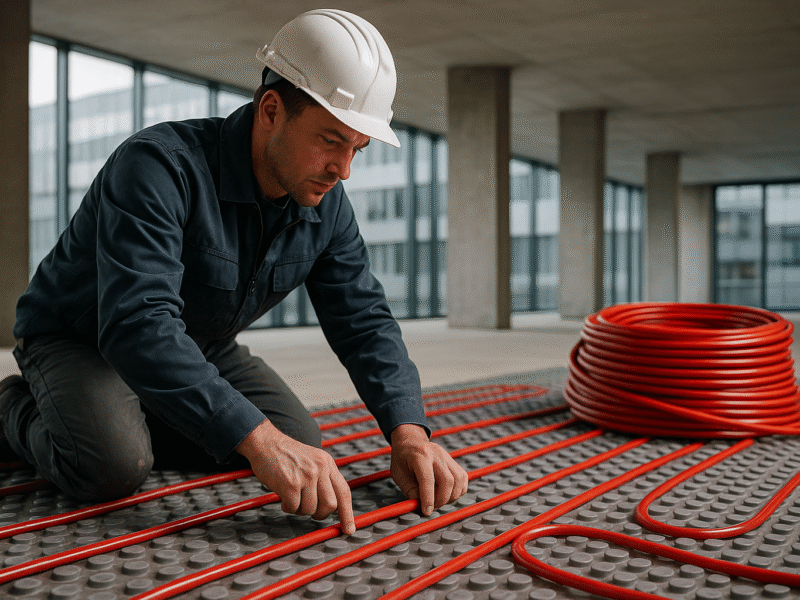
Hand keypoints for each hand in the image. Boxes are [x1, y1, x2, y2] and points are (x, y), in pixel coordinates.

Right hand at [236, 419, 355, 534]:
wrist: (266, 443)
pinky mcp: (290, 484)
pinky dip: (288, 507)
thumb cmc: (288, 455)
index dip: (347, 513)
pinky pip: (294, 508)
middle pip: (330, 505)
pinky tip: (283, 497)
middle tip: (310, 511)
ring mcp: (306, 476)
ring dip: (300, 509)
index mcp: (327, 463)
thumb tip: (332, 505)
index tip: (349, 529)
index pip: (343, 492)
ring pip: (310, 509)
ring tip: (292, 497)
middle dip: (320, 514)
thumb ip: (324, 478)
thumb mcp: (313, 459)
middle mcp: (319, 468)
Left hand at [389, 424, 468, 515]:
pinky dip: (458, 489)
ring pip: (459, 480)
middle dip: (441, 499)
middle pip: (447, 481)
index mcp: (420, 455)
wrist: (411, 440)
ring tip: (439, 500)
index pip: (428, 480)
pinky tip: (448, 494)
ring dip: (451, 496)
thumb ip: (409, 490)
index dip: (428, 498)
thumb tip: (421, 504)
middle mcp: (436, 454)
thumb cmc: (402, 458)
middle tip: (432, 506)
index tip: (426, 511)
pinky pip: (463, 477)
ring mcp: (447, 456)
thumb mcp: (398, 474)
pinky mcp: (453, 461)